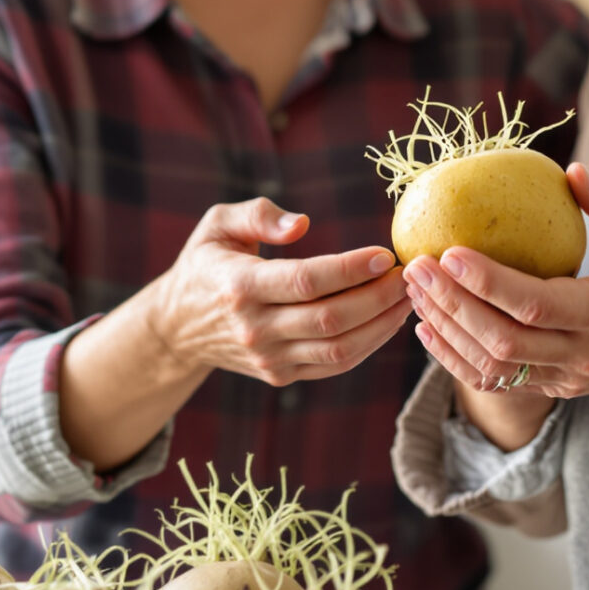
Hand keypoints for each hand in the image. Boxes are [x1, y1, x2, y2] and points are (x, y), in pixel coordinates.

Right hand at [144, 198, 412, 387]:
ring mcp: (268, 358)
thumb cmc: (207, 263)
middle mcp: (254, 328)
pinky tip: (389, 319)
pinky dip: (369, 345)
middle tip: (410, 274)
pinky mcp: (280, 375)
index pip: (305, 281)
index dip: (350, 269)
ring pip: (339, 348)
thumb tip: (302, 224)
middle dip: (379, 297)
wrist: (178, 327)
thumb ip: (258, 214)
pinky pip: (334, 364)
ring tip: (409, 297)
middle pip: (330, 318)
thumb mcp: (217, 223)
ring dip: (383, 324)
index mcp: (238, 286)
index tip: (386, 254)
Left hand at [406, 164, 588, 431]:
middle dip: (452, 304)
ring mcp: (565, 378)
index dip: (487, 282)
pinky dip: (454, 357)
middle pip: (503, 341)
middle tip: (418, 266)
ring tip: (416, 289)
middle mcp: (583, 354)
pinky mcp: (553, 388)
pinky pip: (494, 382)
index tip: (449, 251)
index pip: (536, 304)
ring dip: (447, 329)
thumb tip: (572, 170)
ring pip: (492, 366)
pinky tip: (429, 326)